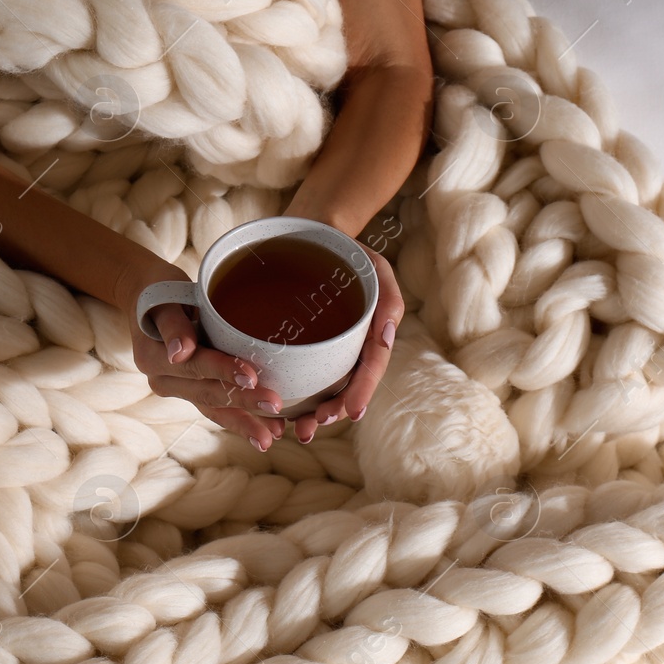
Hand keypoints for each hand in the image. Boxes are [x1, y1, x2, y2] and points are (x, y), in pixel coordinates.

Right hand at [124, 269, 289, 451]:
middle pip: (208, 393)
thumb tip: (180, 352)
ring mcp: (179, 389)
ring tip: (272, 436)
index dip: (223, 371)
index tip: (252, 376)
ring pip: (214, 410)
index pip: (194, 367)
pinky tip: (268, 429)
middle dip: (243, 402)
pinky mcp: (193, 391)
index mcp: (153, 358)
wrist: (148, 300)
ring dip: (244, 423)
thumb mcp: (163, 298)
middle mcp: (164, 380)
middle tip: (275, 406)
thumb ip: (173, 324)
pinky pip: (218, 408)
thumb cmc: (160, 291)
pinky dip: (242, 419)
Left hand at [289, 244, 403, 443]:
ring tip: (296, 430)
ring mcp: (323, 348)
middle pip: (344, 386)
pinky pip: (296, 371)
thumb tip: (387, 339)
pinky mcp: (298, 344)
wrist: (312, 234)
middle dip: (332, 411)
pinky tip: (276, 409)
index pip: (369, 368)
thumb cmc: (348, 252)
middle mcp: (347, 347)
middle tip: (312, 427)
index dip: (361, 392)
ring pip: (320, 387)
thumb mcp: (376, 267)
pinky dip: (290, 392)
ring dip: (310, 413)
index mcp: (369, 335)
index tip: (351, 412)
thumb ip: (388, 299)